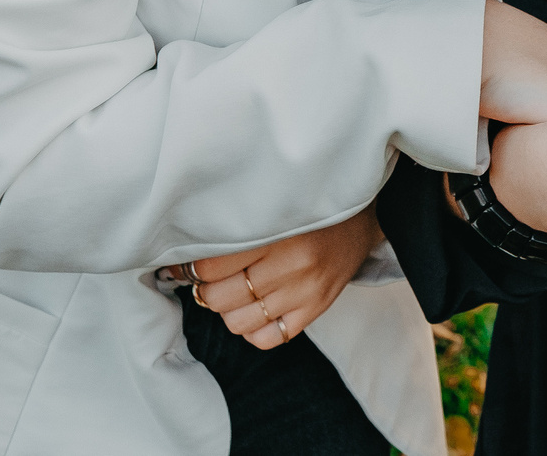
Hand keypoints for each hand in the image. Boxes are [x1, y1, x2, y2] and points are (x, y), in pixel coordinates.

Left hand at [183, 207, 380, 349]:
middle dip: (207, 290)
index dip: (191, 268)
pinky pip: (265, 339)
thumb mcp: (275, 208)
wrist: (362, 219)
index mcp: (277, 233)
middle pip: (219, 298)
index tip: (185, 264)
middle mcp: (293, 265)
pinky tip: (257, 308)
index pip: (211, 266)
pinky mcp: (315, 311)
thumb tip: (184, 257)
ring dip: (229, 310)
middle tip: (212, 277)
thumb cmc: (308, 211)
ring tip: (237, 291)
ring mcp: (305, 293)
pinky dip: (252, 328)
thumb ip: (236, 226)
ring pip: (238, 323)